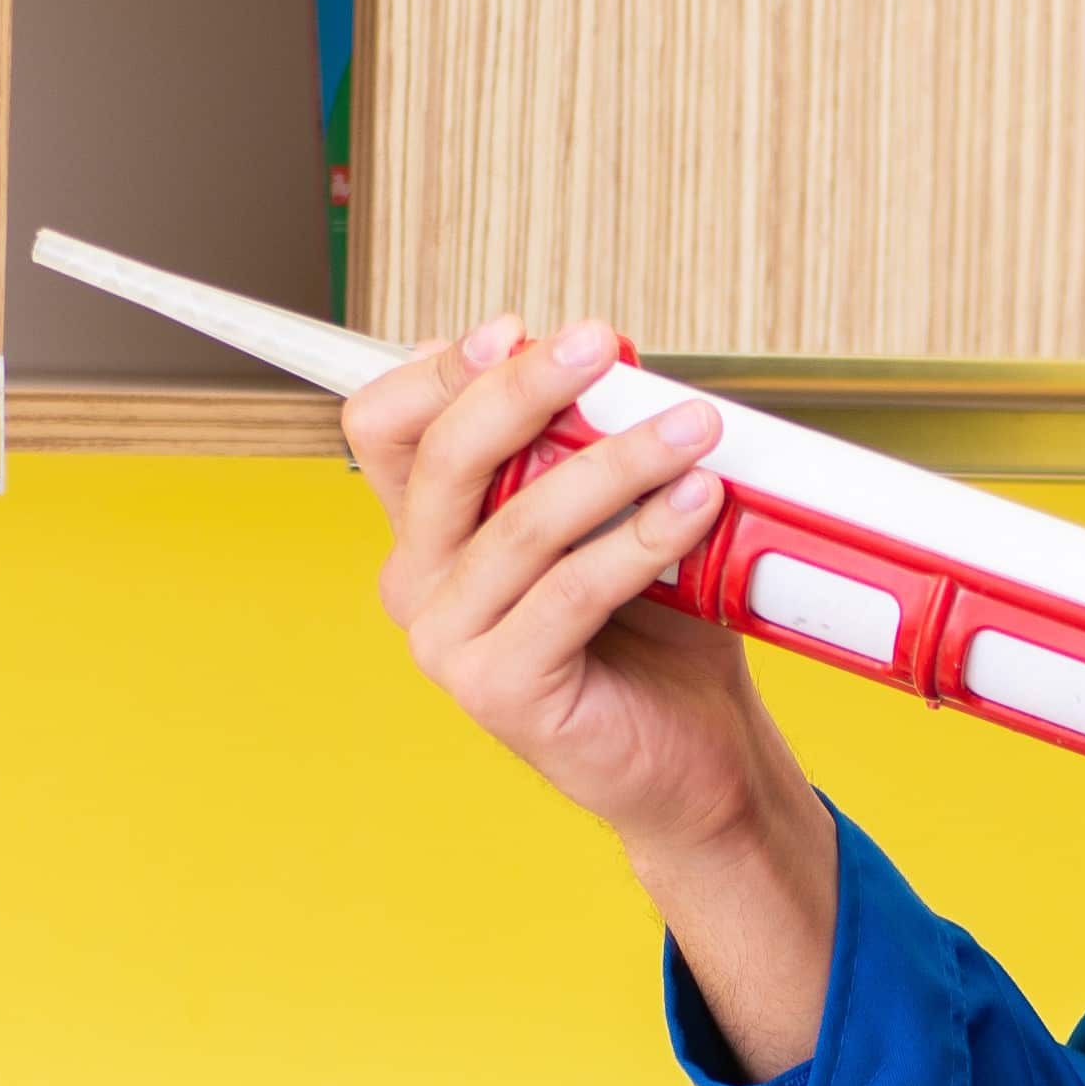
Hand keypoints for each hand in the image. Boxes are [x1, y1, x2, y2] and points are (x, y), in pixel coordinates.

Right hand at [343, 317, 837, 1081]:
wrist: (695, 754)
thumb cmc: (658, 632)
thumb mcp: (616, 516)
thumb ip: (588, 447)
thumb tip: (609, 362)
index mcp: (432, 530)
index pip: (387, 426)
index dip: (441, 371)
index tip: (519, 331)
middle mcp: (422, 583)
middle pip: (444, 457)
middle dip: (525, 388)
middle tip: (601, 348)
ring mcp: (450, 641)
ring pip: (522, 521)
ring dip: (616, 461)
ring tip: (692, 429)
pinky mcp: (501, 689)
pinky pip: (571, 592)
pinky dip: (642, 539)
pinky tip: (697, 503)